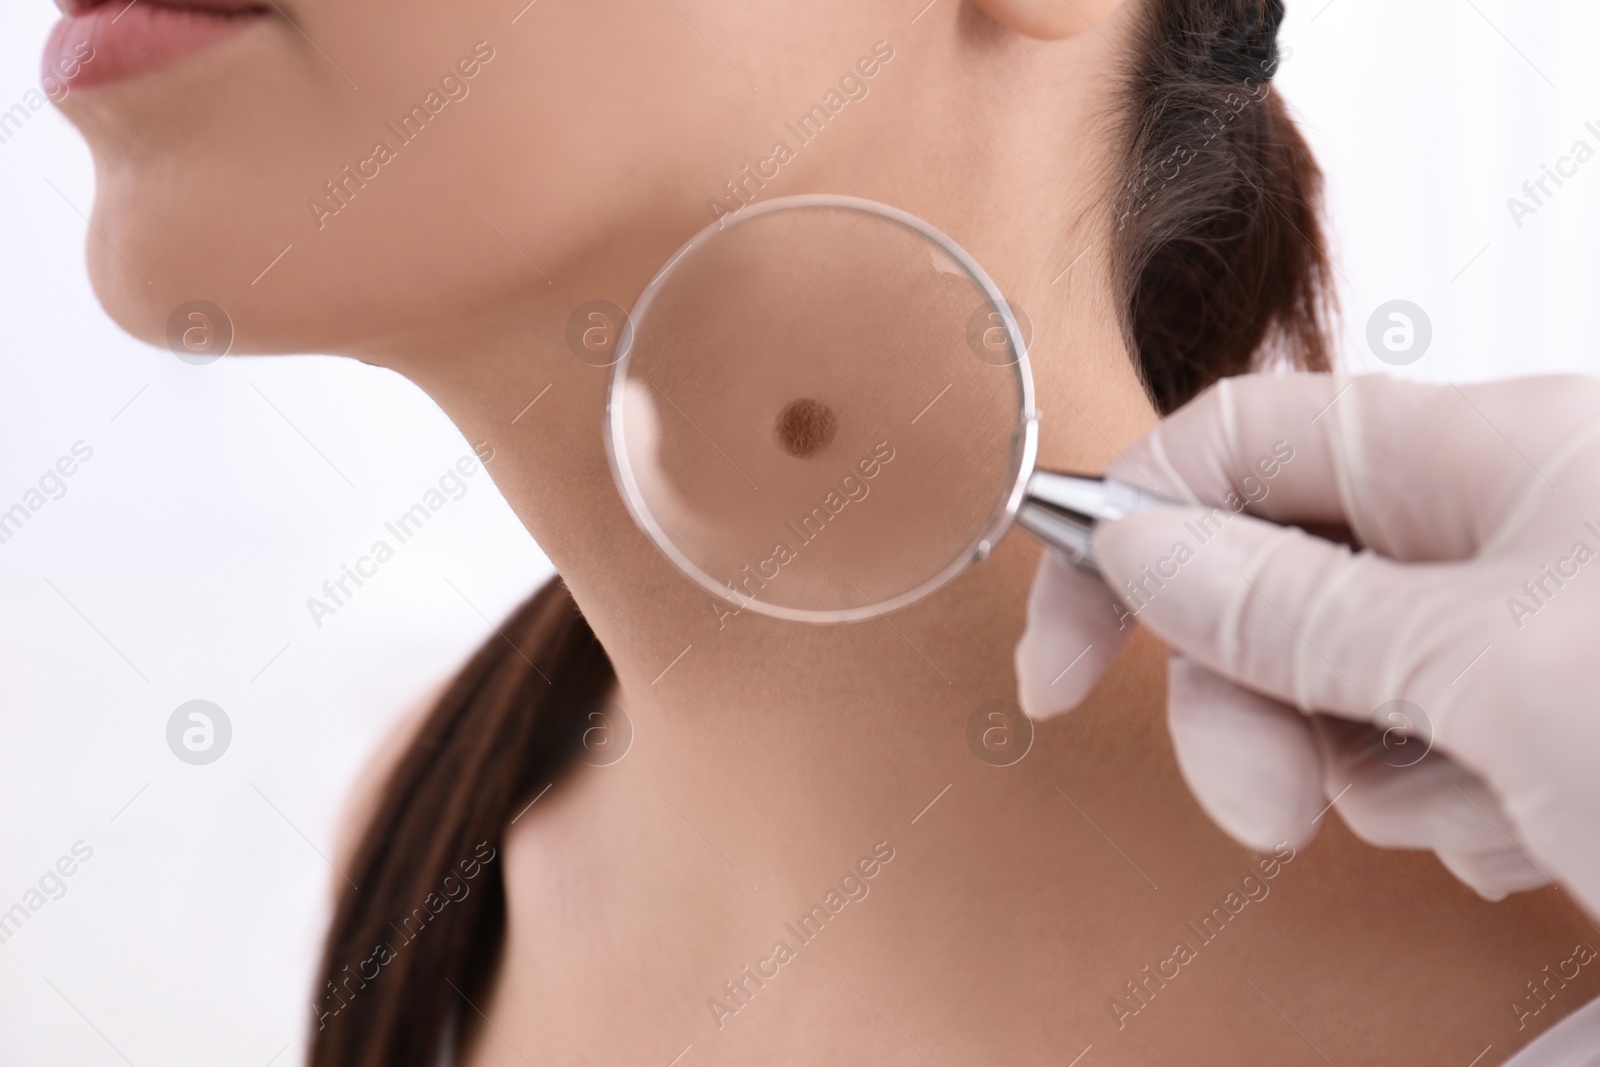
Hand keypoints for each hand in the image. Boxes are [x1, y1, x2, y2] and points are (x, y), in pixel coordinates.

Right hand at [1016, 372, 1599, 915]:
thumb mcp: (1491, 667)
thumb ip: (1295, 607)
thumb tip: (1137, 549)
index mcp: (1482, 453)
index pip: (1234, 446)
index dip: (1125, 539)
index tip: (1062, 667)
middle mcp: (1497, 527)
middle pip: (1272, 588)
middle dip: (1254, 708)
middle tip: (1274, 806)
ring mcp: (1527, 631)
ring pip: (1343, 695)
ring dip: (1387, 780)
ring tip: (1508, 808)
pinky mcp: (1555, 729)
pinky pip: (1425, 764)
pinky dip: (1458, 816)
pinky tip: (1548, 836)